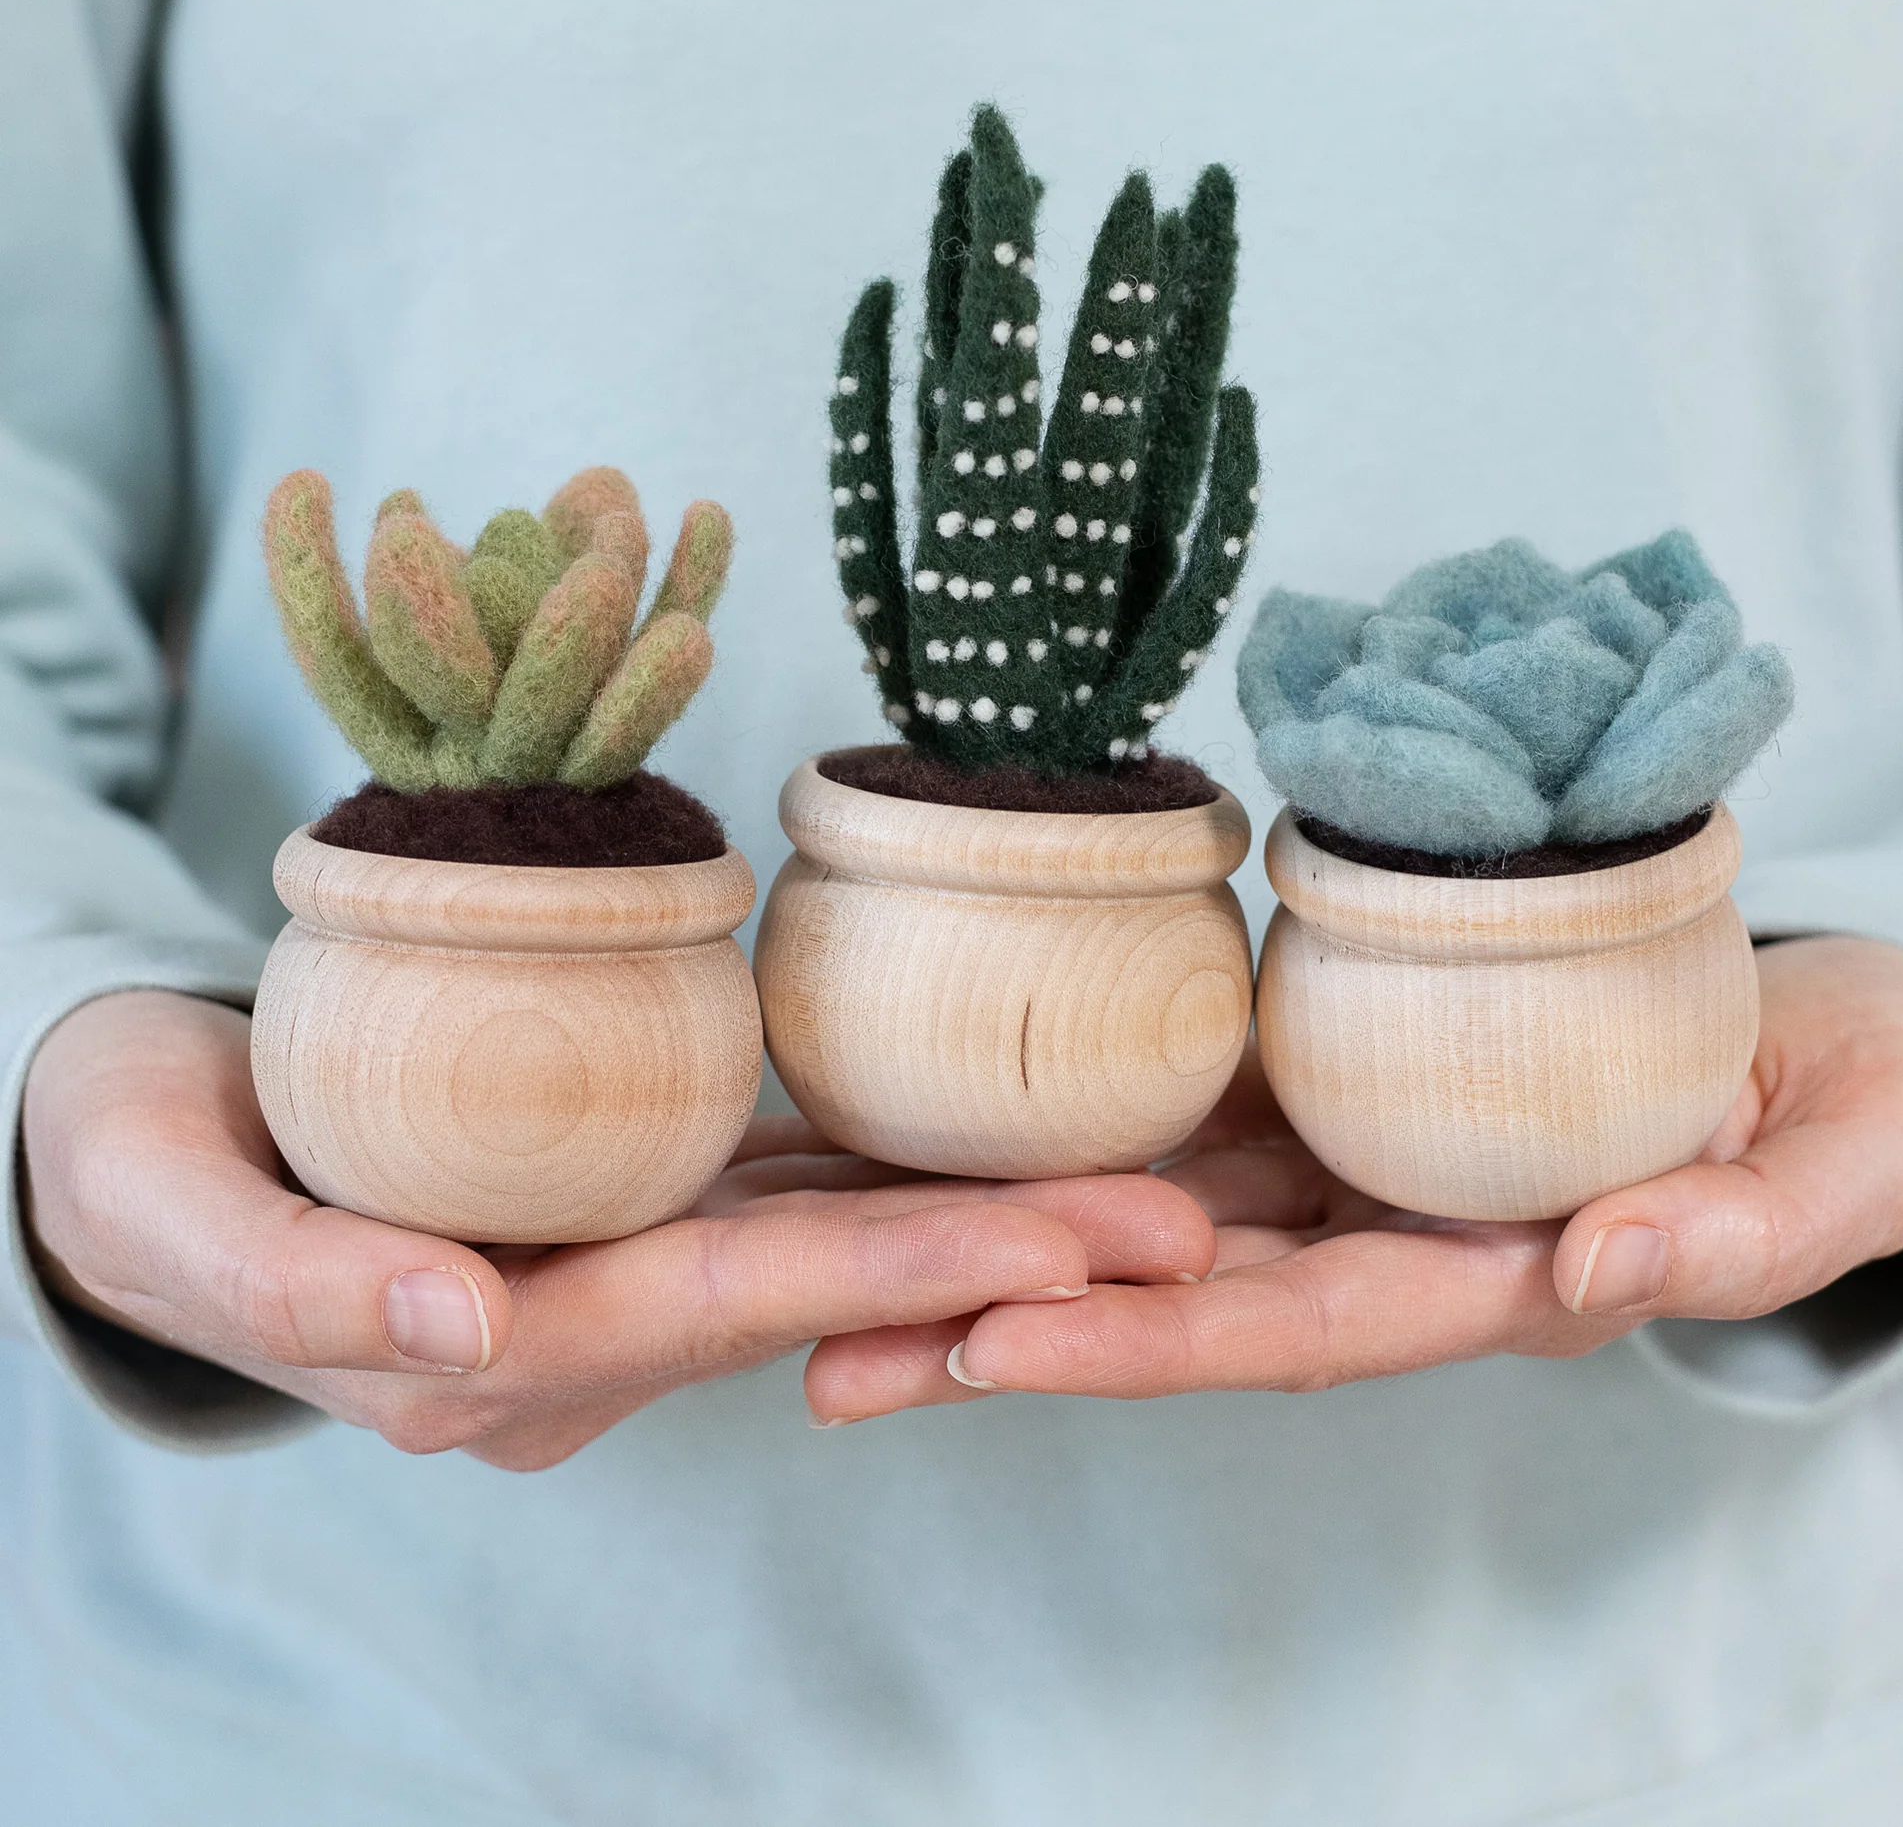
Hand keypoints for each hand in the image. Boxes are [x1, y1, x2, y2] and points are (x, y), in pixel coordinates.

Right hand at [21, 992, 1212, 1467]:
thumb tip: (467, 1329)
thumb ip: (304, 1286)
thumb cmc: (139, 1162)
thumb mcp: (174, 1215)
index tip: (1063, 1254)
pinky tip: (1006, 1128)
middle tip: (1185, 1227)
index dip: (900, 1280)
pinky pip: (785, 1184)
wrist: (143, 1127)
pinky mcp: (633, 1197)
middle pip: (824, 1286)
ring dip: (988, 1214)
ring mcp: (621, 1269)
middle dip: (1006, 1259)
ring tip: (1158, 1185)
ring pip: (829, 1236)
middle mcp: (589, 1328)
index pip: (728, 1309)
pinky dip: (900, 1166)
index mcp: (500, 1353)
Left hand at [806, 935, 1902, 1417]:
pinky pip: (1171, 1104)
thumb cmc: (1843, 1093)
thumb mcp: (1839, 1162)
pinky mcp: (1310, 1076)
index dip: (1148, 1340)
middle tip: (821, 1348)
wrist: (1815, 1017)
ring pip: (1142, 1209)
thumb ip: (1739, 1230)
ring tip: (817, 1253)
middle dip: (999, 1324)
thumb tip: (1610, 1269)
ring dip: (987, 1236)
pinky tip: (929, 1126)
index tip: (997, 1345)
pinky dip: (1052, 1127)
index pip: (1294, 1329)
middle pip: (1170, 1295)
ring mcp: (1334, 1162)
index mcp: (1487, 1281)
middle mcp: (1380, 1238)